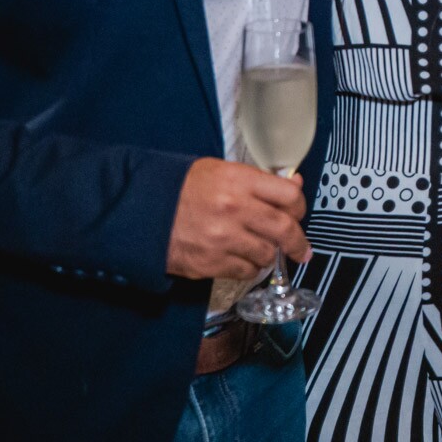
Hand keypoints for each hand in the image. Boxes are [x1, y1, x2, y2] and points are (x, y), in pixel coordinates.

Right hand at [165, 158, 308, 280]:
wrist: (141, 212)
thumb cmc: (181, 189)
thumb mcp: (220, 171)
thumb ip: (258, 180)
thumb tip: (294, 187)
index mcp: (238, 181)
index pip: (289, 195)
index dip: (299, 206)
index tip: (298, 213)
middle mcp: (235, 209)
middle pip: (285, 228)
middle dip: (297, 242)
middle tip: (301, 249)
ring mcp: (223, 238)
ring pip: (267, 254)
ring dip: (268, 254)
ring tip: (259, 248)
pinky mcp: (211, 263)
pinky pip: (247, 271)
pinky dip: (249, 268)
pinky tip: (242, 258)